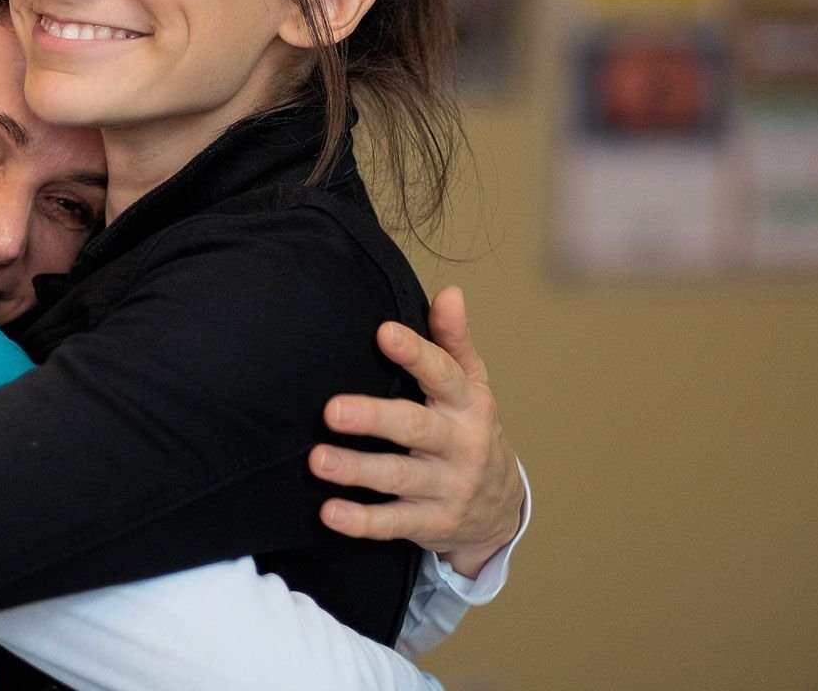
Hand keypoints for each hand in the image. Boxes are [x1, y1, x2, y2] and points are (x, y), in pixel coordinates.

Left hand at [308, 286, 523, 577]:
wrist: (500, 510)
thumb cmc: (470, 432)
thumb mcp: (472, 386)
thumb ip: (453, 342)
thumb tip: (449, 292)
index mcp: (468, 405)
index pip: (444, 374)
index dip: (415, 354)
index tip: (382, 333)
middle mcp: (460, 446)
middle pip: (416, 428)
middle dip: (374, 419)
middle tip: (332, 410)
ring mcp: (447, 488)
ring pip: (398, 478)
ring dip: (357, 470)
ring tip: (317, 460)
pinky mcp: (431, 524)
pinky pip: (394, 524)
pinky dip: (362, 522)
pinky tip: (330, 512)